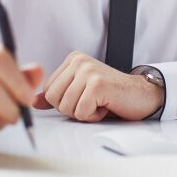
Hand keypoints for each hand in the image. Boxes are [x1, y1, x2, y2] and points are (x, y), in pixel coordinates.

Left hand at [32, 51, 163, 121]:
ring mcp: (88, 71)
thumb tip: (34, 101)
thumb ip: (58, 94)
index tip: (85, 97)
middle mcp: (79, 61)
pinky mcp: (97, 84)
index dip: (65, 102)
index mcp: (73, 60)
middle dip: (72, 109)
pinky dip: (94, 116)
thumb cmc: (112, 95)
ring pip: (66, 107)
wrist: (143, 95)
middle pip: (53, 99)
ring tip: (100, 103)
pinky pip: (81, 112)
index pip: (48, 90)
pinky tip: (106, 106)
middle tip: (92, 102)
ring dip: (84, 113)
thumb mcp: (81, 92)